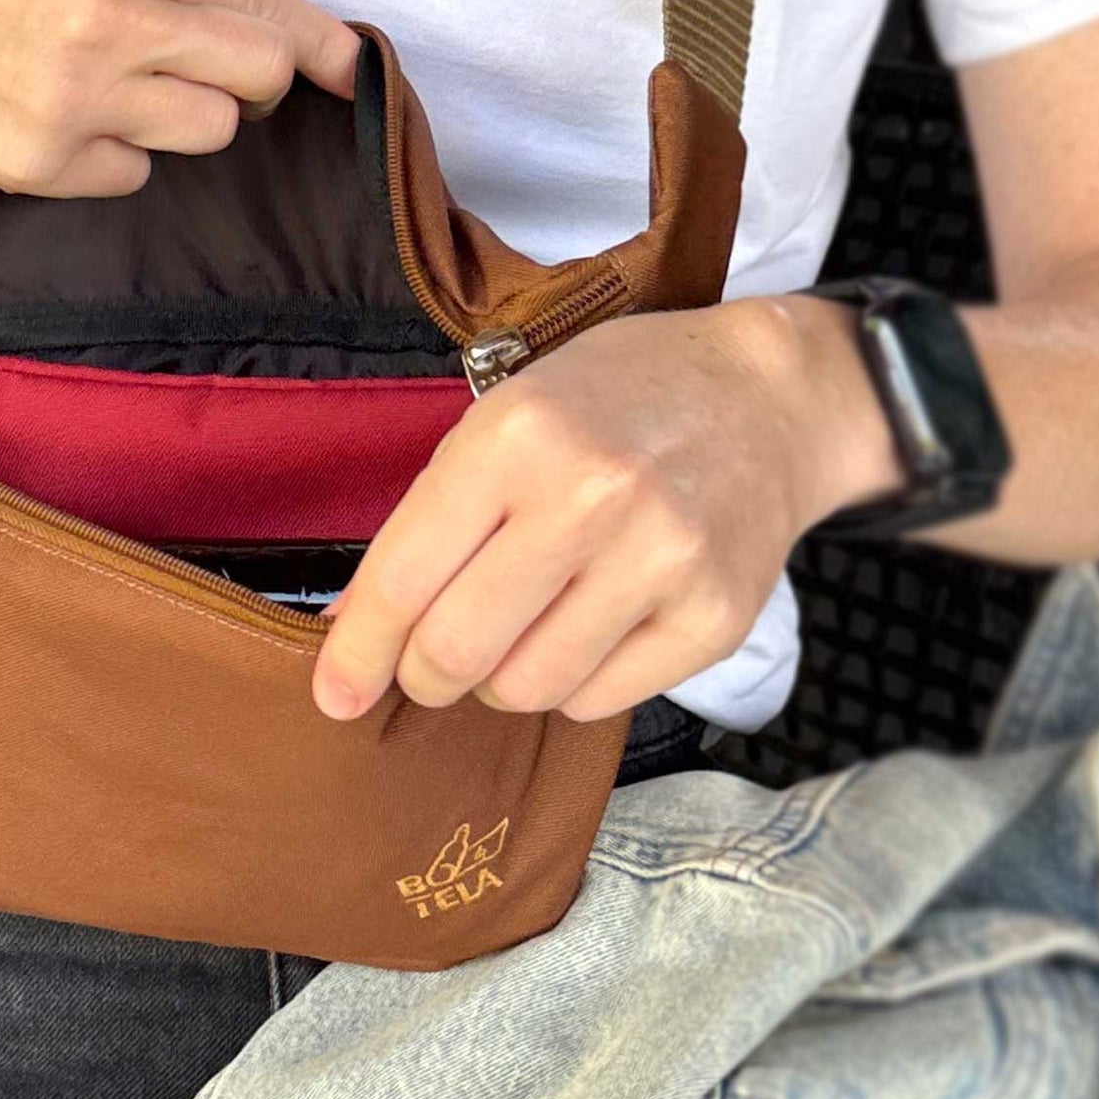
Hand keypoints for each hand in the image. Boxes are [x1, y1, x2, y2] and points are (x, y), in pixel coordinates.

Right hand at [0, 0, 362, 196]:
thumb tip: (247, 10)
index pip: (266, 1)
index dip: (322, 42)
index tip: (349, 68)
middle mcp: (114, 19)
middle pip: (258, 75)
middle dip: (260, 81)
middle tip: (221, 77)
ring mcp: (77, 99)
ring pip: (207, 132)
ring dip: (183, 117)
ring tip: (119, 91)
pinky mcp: (38, 163)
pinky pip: (131, 177)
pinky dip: (112, 158)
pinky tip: (57, 121)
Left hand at [311, 298, 902, 721]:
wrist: (763, 398)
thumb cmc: (616, 401)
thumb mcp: (508, 418)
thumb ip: (431, 519)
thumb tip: (353, 627)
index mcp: (518, 438)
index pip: (406, 576)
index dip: (357, 651)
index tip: (334, 694)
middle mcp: (590, 497)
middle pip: (458, 649)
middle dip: (426, 675)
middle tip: (434, 664)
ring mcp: (661, 560)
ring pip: (527, 689)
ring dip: (502, 680)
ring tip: (524, 630)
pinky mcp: (714, 617)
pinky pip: (600, 700)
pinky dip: (573, 684)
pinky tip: (588, 629)